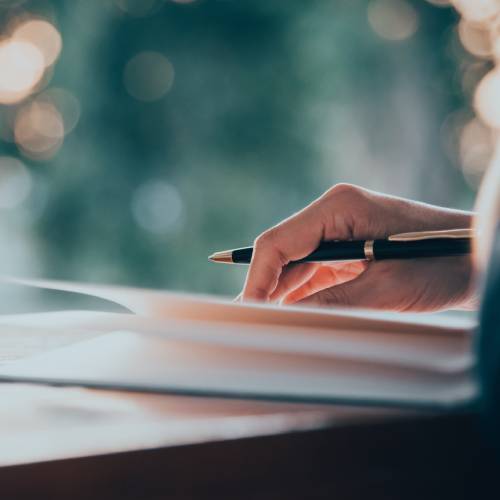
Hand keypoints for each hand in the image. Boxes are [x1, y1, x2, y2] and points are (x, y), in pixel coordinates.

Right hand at [241, 184, 475, 311]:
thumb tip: (284, 319)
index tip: (245, 311)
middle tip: (249, 324)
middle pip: (282, 252)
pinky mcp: (346, 249)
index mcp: (338, 207)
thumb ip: (331, 302)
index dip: (257, 278)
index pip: (278, 242)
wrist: (476, 258)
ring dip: (280, 293)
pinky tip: (290, 314)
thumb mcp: (385, 288)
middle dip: (264, 287)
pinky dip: (301, 294)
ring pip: (294, 264)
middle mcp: (333, 214)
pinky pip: (312, 272)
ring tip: (265, 324)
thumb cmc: (441, 262)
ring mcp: (339, 231)